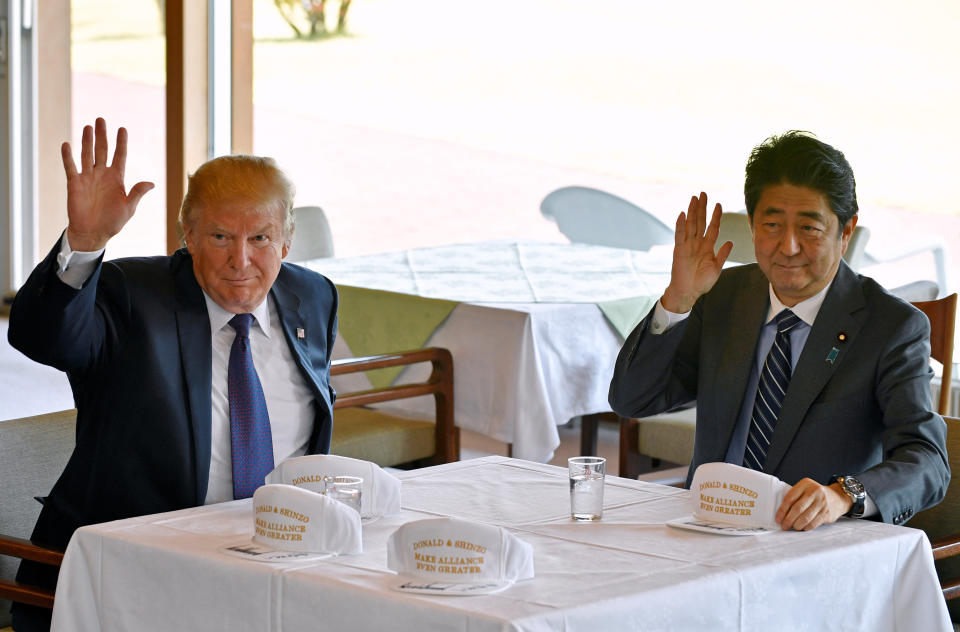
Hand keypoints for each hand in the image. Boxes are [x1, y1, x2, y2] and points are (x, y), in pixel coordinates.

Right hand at [62, 117, 153, 251]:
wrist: (93, 233)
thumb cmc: (113, 222)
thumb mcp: (129, 208)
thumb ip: (137, 193)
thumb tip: (151, 183)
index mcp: (117, 179)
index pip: (120, 156)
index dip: (121, 143)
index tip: (122, 129)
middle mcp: (102, 175)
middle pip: (102, 150)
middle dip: (102, 135)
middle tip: (101, 119)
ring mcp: (88, 178)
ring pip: (87, 155)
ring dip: (87, 141)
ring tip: (88, 127)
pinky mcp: (75, 184)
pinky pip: (71, 167)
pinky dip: (68, 156)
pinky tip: (67, 145)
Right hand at [660, 192, 732, 312]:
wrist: (689, 292)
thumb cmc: (702, 282)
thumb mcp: (716, 268)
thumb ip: (722, 254)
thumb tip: (730, 242)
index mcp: (707, 247)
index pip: (713, 228)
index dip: (716, 216)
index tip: (718, 204)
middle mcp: (697, 243)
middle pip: (700, 222)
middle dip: (702, 208)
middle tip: (703, 193)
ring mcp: (688, 246)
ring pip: (690, 225)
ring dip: (692, 212)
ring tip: (694, 198)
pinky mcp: (679, 250)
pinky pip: (680, 235)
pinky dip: (680, 225)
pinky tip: (682, 214)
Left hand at [775, 479, 851, 530]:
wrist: (838, 497)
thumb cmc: (816, 495)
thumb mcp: (805, 489)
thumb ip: (795, 497)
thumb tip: (781, 514)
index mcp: (805, 484)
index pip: (790, 498)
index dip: (782, 510)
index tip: (778, 519)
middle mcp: (814, 492)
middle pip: (797, 509)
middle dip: (788, 520)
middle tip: (784, 526)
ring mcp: (822, 502)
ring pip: (805, 517)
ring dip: (797, 525)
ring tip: (793, 527)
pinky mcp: (827, 513)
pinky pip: (813, 523)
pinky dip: (806, 527)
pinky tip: (803, 528)